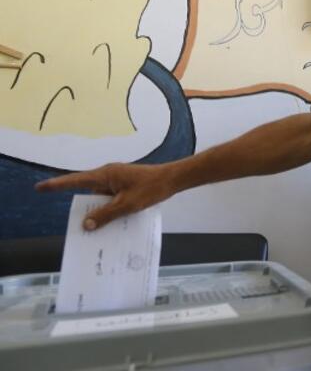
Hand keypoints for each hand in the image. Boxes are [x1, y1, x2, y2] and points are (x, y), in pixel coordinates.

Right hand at [35, 162, 175, 229]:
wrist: (173, 179)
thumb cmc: (151, 188)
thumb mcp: (127, 205)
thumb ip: (105, 214)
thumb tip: (85, 224)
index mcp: (105, 175)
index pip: (75, 181)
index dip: (57, 185)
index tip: (40, 188)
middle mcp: (108, 176)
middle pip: (87, 193)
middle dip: (81, 209)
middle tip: (76, 228)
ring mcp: (117, 181)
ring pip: (100, 198)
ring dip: (97, 212)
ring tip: (92, 233)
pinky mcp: (125, 187)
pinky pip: (111, 199)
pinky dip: (108, 211)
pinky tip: (111, 226)